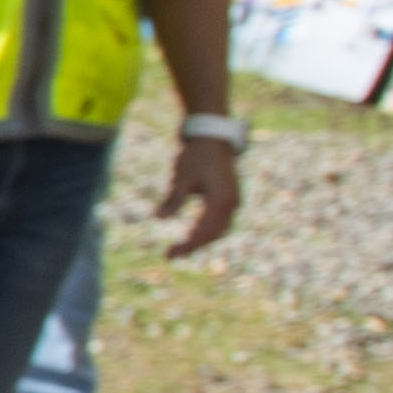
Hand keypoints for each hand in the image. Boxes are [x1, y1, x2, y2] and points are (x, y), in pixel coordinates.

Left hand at [149, 135, 242, 259]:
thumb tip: (159, 218)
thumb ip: (173, 199)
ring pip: (219, 229)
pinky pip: (221, 220)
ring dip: (202, 240)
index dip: (188, 246)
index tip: (171, 255)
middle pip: (213, 234)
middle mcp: (231, 203)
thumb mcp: (181, 178)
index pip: (204, 232)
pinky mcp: (231, 197)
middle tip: (172, 255)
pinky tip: (193, 234)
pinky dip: (208, 230)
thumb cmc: (195, 156)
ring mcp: (234, 200)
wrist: (211, 137)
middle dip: (194, 246)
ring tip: (181, 247)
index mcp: (220, 200)